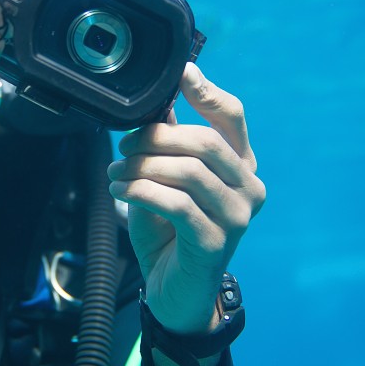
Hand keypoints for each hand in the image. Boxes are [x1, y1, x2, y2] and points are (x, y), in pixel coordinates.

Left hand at [108, 64, 265, 365]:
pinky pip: (178, 204)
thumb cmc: (171, 232)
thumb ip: (167, 142)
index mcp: (241, 165)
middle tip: (123, 147)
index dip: (207, 92)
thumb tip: (158, 99)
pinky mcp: (217, 242)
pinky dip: (142, 192)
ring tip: (115, 174)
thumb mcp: (166, 180)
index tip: (181, 72)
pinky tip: (121, 192)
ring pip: (189, 171)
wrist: (176, 293)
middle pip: (205, 141)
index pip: (233, 117)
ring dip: (143, 167)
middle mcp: (249, 187)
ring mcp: (237, 216)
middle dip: (157, 137)